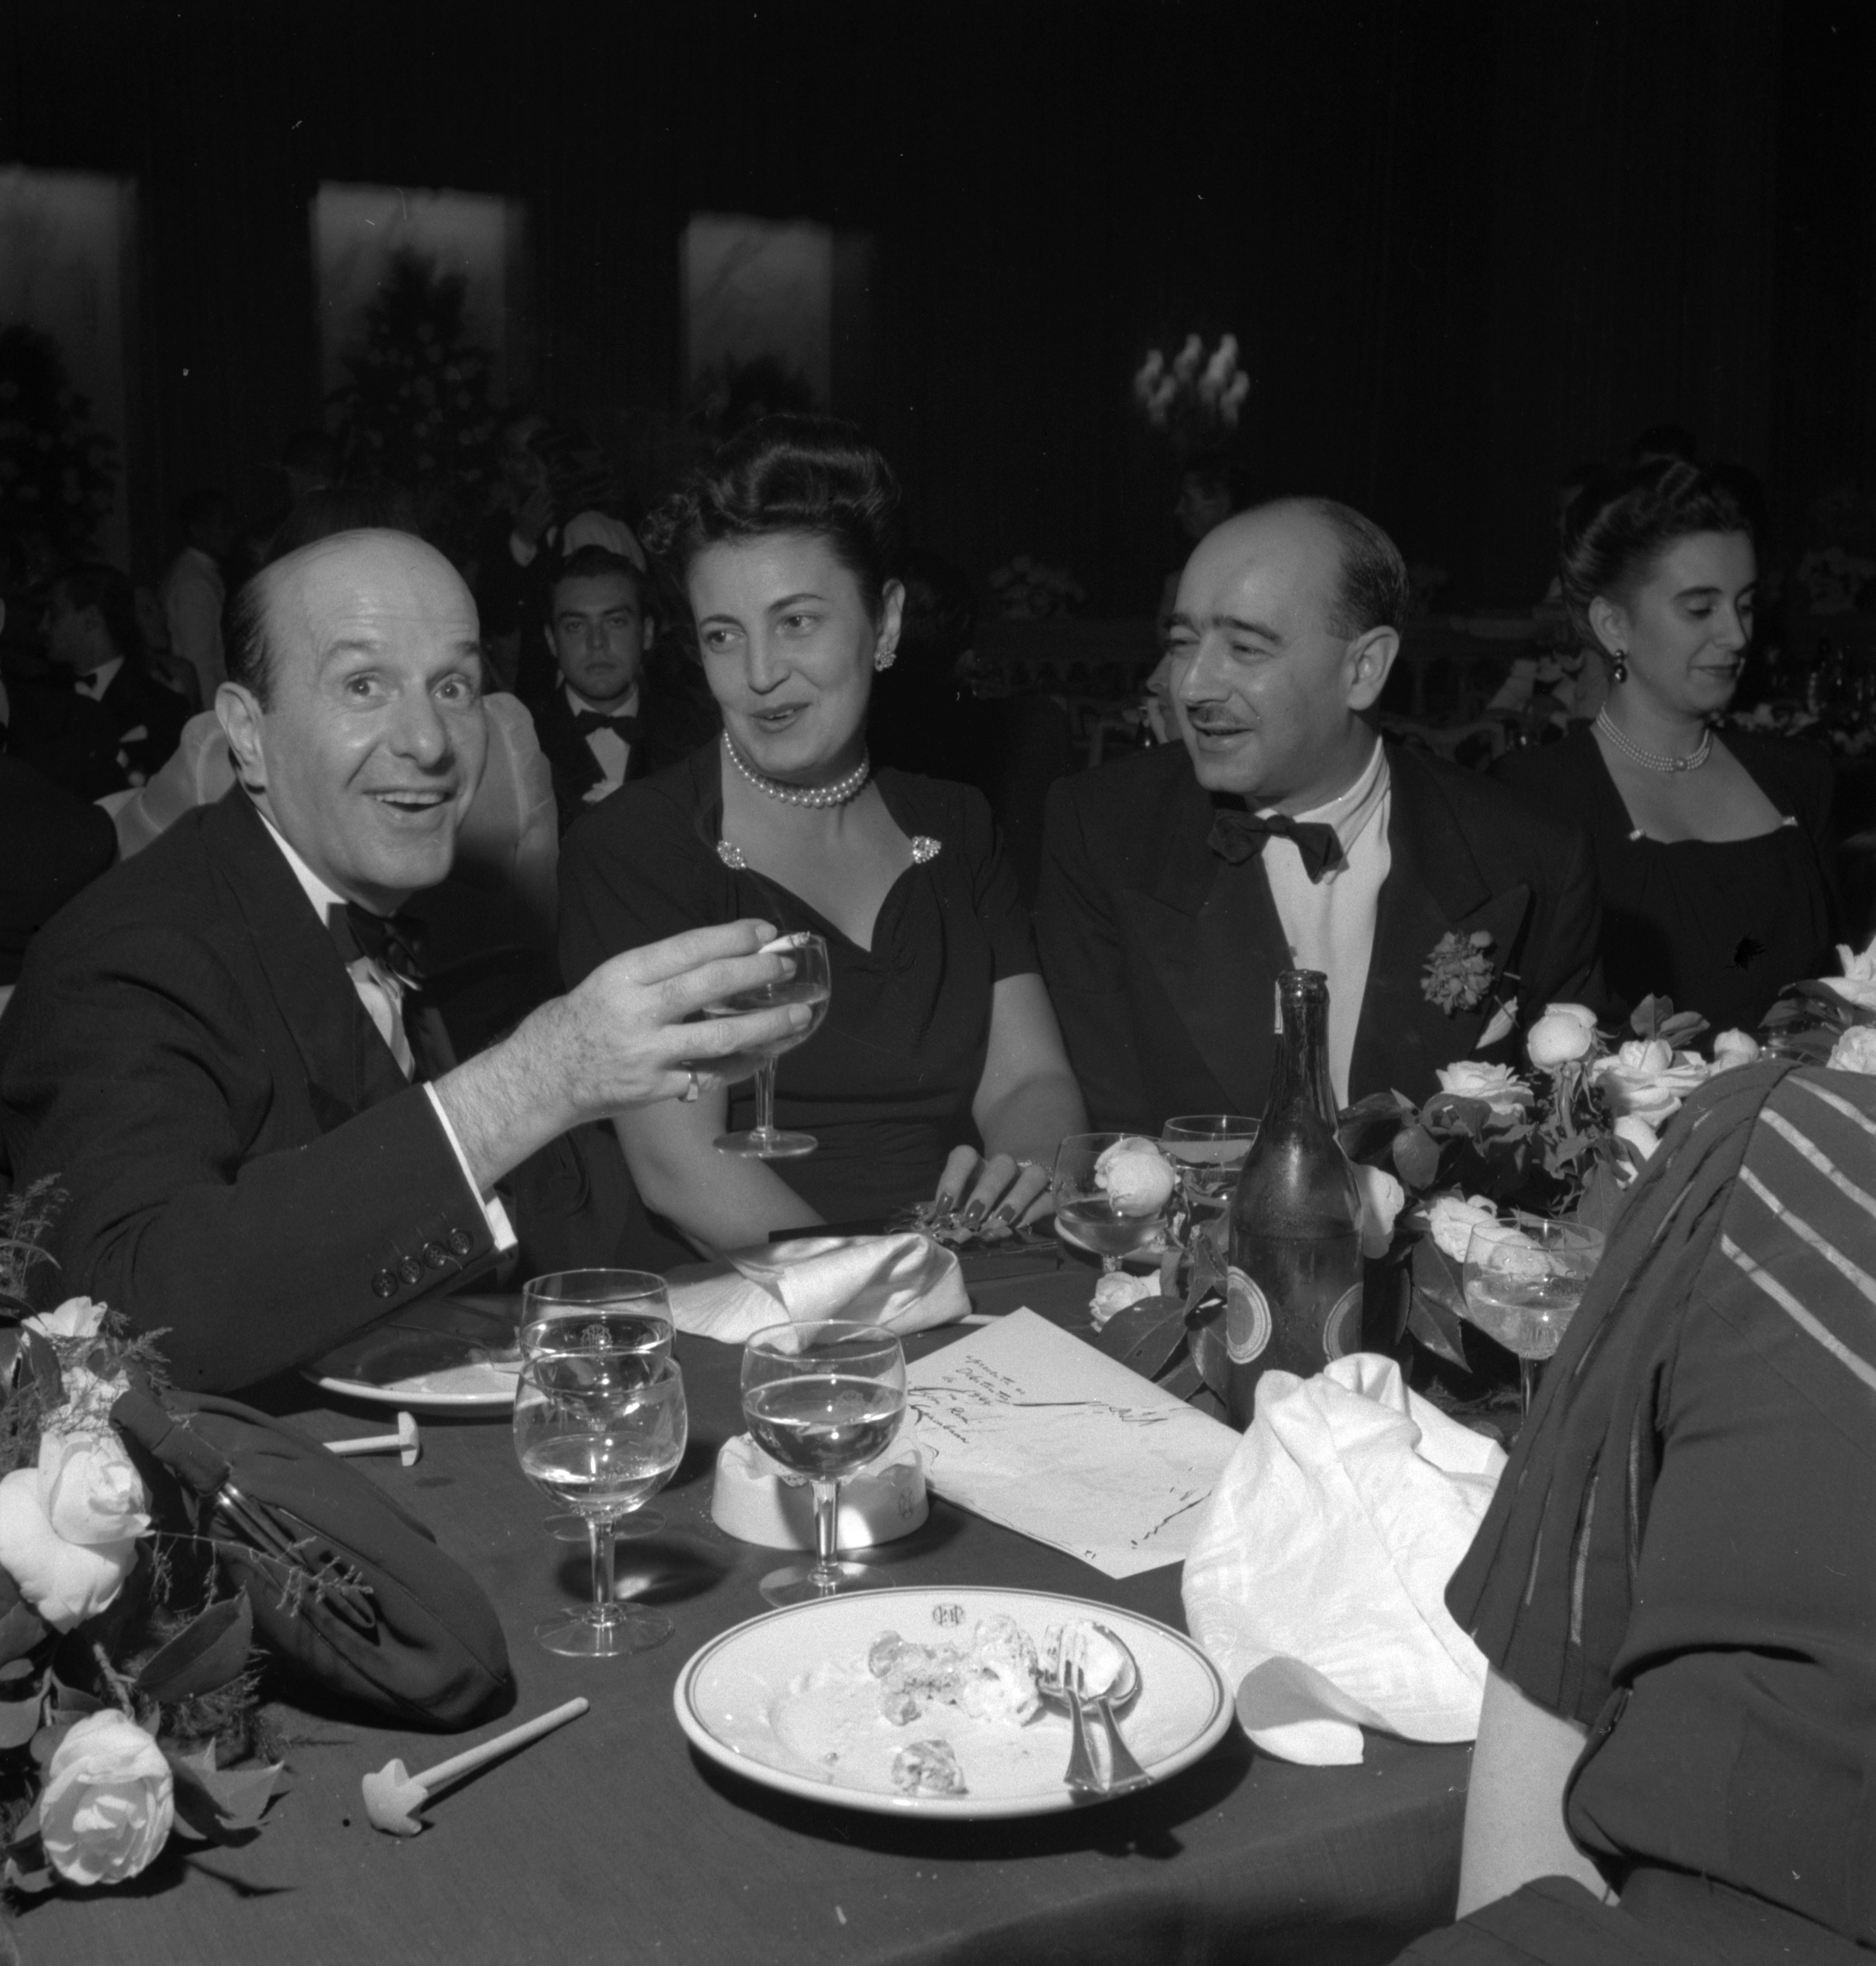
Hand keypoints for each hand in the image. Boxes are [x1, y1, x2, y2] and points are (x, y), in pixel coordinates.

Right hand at [512, 479, 553, 550]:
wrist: (521, 539)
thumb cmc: (519, 527)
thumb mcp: (516, 517)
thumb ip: (518, 508)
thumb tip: (525, 500)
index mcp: (523, 512)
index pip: (531, 501)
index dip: (536, 495)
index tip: (540, 489)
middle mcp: (529, 515)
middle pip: (538, 504)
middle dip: (543, 497)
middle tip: (548, 490)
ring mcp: (535, 521)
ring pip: (542, 511)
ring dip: (547, 505)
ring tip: (552, 499)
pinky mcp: (540, 528)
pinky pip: (545, 521)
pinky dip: (549, 517)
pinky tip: (553, 512)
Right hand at [547, 921, 808, 1116]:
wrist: (542, 1076)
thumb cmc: (579, 1020)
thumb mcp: (610, 980)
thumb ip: (658, 972)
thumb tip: (718, 957)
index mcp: (624, 975)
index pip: (688, 948)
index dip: (732, 937)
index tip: (764, 931)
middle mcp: (638, 1013)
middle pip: (710, 986)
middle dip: (756, 973)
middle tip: (786, 967)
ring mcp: (649, 1055)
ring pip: (721, 1038)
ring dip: (767, 1025)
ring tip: (799, 1014)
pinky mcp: (656, 1090)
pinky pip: (711, 1076)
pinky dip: (742, 1066)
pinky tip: (767, 1054)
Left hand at [932, 1146, 1053, 1237]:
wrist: (1012, 1214)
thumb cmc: (975, 1212)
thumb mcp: (956, 1211)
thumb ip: (944, 1215)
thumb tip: (924, 1227)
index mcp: (978, 1167)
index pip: (965, 1155)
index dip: (953, 1179)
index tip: (944, 1208)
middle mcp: (1005, 1169)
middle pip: (1002, 1164)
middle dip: (986, 1191)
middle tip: (972, 1219)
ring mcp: (1030, 1181)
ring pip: (1032, 1175)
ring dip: (1015, 1198)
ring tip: (998, 1222)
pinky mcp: (1049, 1197)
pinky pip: (1047, 1198)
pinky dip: (1033, 1211)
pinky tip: (1018, 1227)